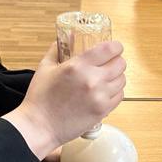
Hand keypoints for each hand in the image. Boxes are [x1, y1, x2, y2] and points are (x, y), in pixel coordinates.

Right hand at [7, 41, 126, 158]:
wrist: (40, 126)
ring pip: (122, 80)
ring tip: (106, 78)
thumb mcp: (45, 67)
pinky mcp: (103, 110)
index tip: (115, 47)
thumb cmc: (40, 98)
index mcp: (77, 66)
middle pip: (120, 64)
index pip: (109, 49)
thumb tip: (69, 36)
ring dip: (116, 77)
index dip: (116, 46)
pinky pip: (120, 96)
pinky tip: (105, 91)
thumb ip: (58, 48)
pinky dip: (115, 92)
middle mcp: (92, 79)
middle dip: (117, 61)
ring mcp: (100, 96)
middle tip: (110, 63)